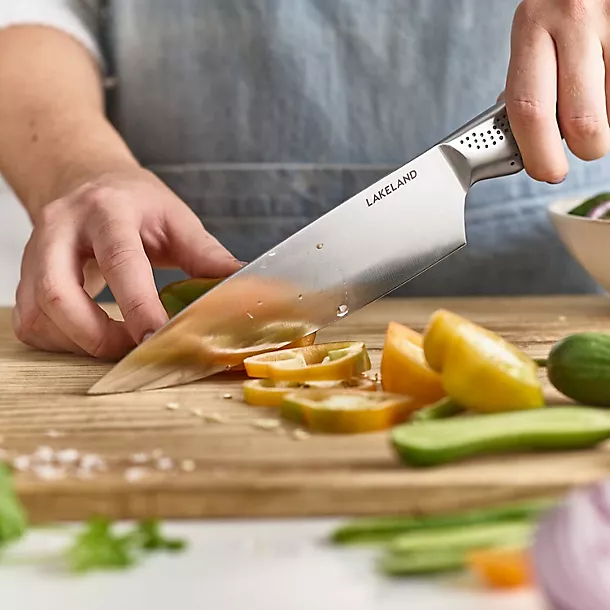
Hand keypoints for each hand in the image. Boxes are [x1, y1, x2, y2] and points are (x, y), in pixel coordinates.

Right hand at [13, 168, 241, 358]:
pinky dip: (63, 342)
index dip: (138, 306)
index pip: (120, 261)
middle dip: (98, 336)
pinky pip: (31, 323)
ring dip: (80, 344)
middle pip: (59, 292)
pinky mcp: (24, 276)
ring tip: (119, 345)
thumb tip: (245, 286)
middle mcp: (62, 228)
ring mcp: (35, 252)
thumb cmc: (136, 203)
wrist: (86, 181)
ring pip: (38, 314)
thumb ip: (206, 255)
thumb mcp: (176, 218)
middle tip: (135, 350)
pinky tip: (91, 337)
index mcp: (108, 210)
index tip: (159, 340)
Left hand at [506, 0, 609, 181]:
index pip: (529, 109)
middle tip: (581, 148)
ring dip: (606, 119)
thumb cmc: (562, 4)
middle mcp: (575, 20)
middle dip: (583, 148)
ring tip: (595, 98)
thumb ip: (528, 78)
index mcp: (533, 26)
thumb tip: (518, 134)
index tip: (544, 170)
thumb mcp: (533, 29)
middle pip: (581, 120)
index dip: (537, 153)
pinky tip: (607, 85)